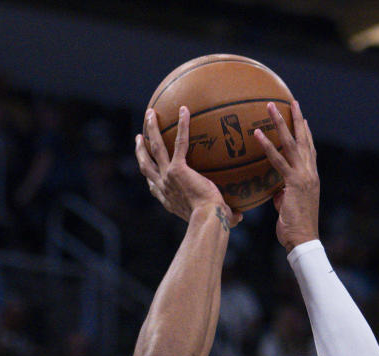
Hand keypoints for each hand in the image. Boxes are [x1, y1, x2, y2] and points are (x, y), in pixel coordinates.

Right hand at [136, 107, 240, 226]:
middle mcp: (164, 187)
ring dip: (151, 129)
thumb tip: (239, 216)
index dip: (149, 177)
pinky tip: (184, 110)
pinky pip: (179, 142)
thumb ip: (227, 217)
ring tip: (151, 113)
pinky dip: (182, 125)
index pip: (154, 187)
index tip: (146, 168)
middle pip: (146, 165)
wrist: (208, 220)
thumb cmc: (214, 222)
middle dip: (140, 150)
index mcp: (169, 200)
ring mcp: (168, 176)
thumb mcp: (217, 219)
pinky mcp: (178, 169)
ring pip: (155, 148)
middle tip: (139, 138)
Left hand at [254, 99, 319, 250]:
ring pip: (291, 144)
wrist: (304, 239)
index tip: (303, 119)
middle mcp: (310, 173)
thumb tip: (277, 192)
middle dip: (298, 119)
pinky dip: (268, 146)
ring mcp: (303, 177)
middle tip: (292, 102)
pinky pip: (278, 160)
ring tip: (270, 106)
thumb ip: (284, 195)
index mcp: (312, 178)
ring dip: (280, 123)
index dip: (307, 134)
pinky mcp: (293, 183)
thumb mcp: (290, 207)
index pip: (310, 151)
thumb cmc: (295, 228)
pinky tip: (257, 134)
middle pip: (304, 140)